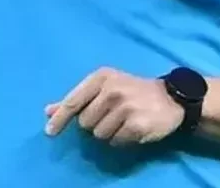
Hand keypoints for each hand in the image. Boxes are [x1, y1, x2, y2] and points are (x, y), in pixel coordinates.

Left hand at [44, 68, 183, 145]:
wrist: (170, 97)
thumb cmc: (131, 91)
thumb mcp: (104, 87)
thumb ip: (76, 99)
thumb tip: (48, 111)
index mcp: (101, 77)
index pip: (73, 101)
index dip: (60, 119)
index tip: (50, 132)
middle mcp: (112, 90)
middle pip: (85, 122)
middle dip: (94, 123)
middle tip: (111, 115)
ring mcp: (125, 107)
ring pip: (99, 134)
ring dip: (108, 132)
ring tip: (123, 121)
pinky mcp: (137, 124)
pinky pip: (116, 142)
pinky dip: (121, 139)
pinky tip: (132, 128)